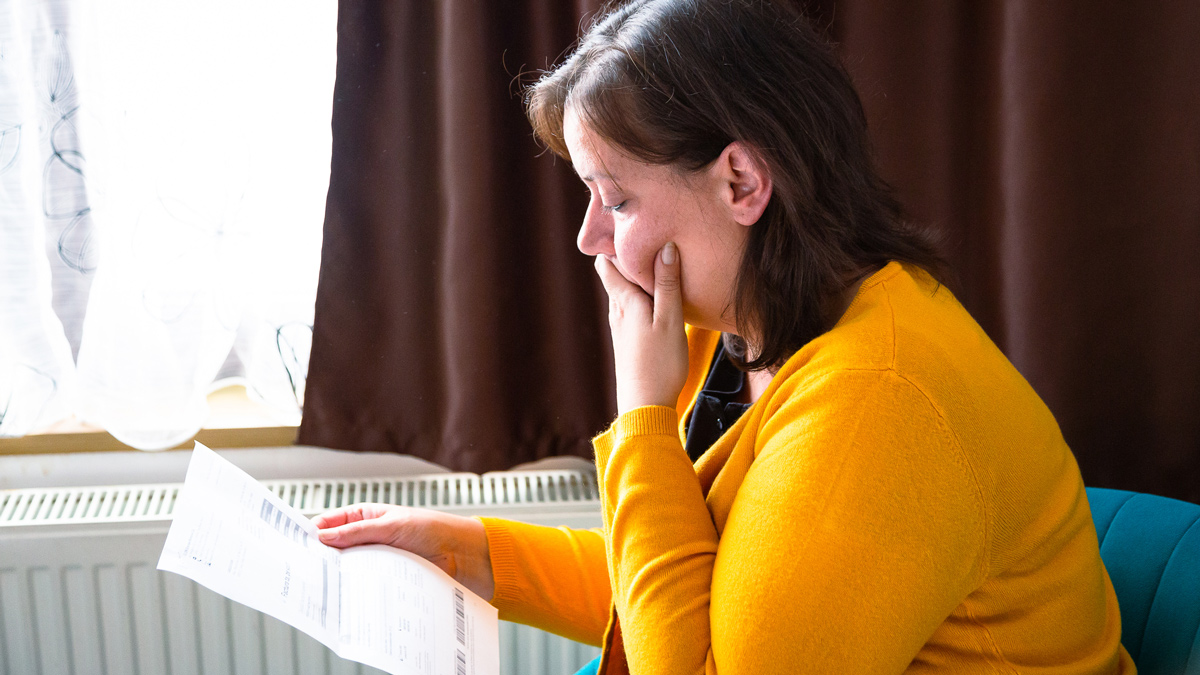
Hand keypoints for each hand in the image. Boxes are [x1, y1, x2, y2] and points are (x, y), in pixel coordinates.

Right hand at [313, 504, 493, 600]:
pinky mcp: (384, 578)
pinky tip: (350, 593)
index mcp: (364, 518)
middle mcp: (366, 539)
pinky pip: (363, 584)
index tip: (298, 545)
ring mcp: (374, 559)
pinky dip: (356, 588)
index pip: (329, 524)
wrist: (460, 555)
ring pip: (347, 569)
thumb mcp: (391, 525)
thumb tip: (323, 536)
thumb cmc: (431, 530)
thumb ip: (357, 531)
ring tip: (326, 583)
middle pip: (334, 549)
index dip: (312, 533)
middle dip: (322, 557)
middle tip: (307, 568)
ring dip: (339, 575)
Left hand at [594, 242, 688, 413]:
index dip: (613, 244)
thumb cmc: (660, 364)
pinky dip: (640, 294)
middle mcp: (617, 311)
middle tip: (646, 236)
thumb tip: (665, 247)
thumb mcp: (669, 321)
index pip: (606, 263)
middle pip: (614, 274)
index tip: (628, 226)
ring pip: (623, 291)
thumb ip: (667, 285)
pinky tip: (656, 295)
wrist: (645, 406)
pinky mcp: (628, 340)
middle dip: (626, 256)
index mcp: (624, 301)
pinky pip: (630, 306)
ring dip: (635, 276)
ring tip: (655, 260)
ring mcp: (621, 326)